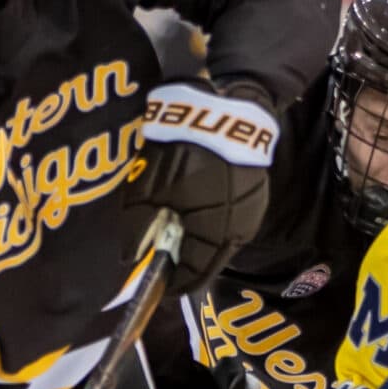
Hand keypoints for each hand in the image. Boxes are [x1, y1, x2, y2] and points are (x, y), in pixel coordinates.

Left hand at [138, 81, 277, 290]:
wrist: (223, 106)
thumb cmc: (180, 150)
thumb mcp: (147, 190)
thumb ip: (137, 229)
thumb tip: (131, 258)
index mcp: (215, 235)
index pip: (193, 277)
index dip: (171, 282)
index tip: (153, 281)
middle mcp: (239, 232)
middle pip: (209, 262)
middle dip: (185, 260)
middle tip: (161, 250)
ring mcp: (253, 213)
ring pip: (221, 243)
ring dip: (199, 241)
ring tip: (176, 227)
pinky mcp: (257, 196)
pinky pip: (231, 223)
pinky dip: (212, 223)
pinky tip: (196, 208)